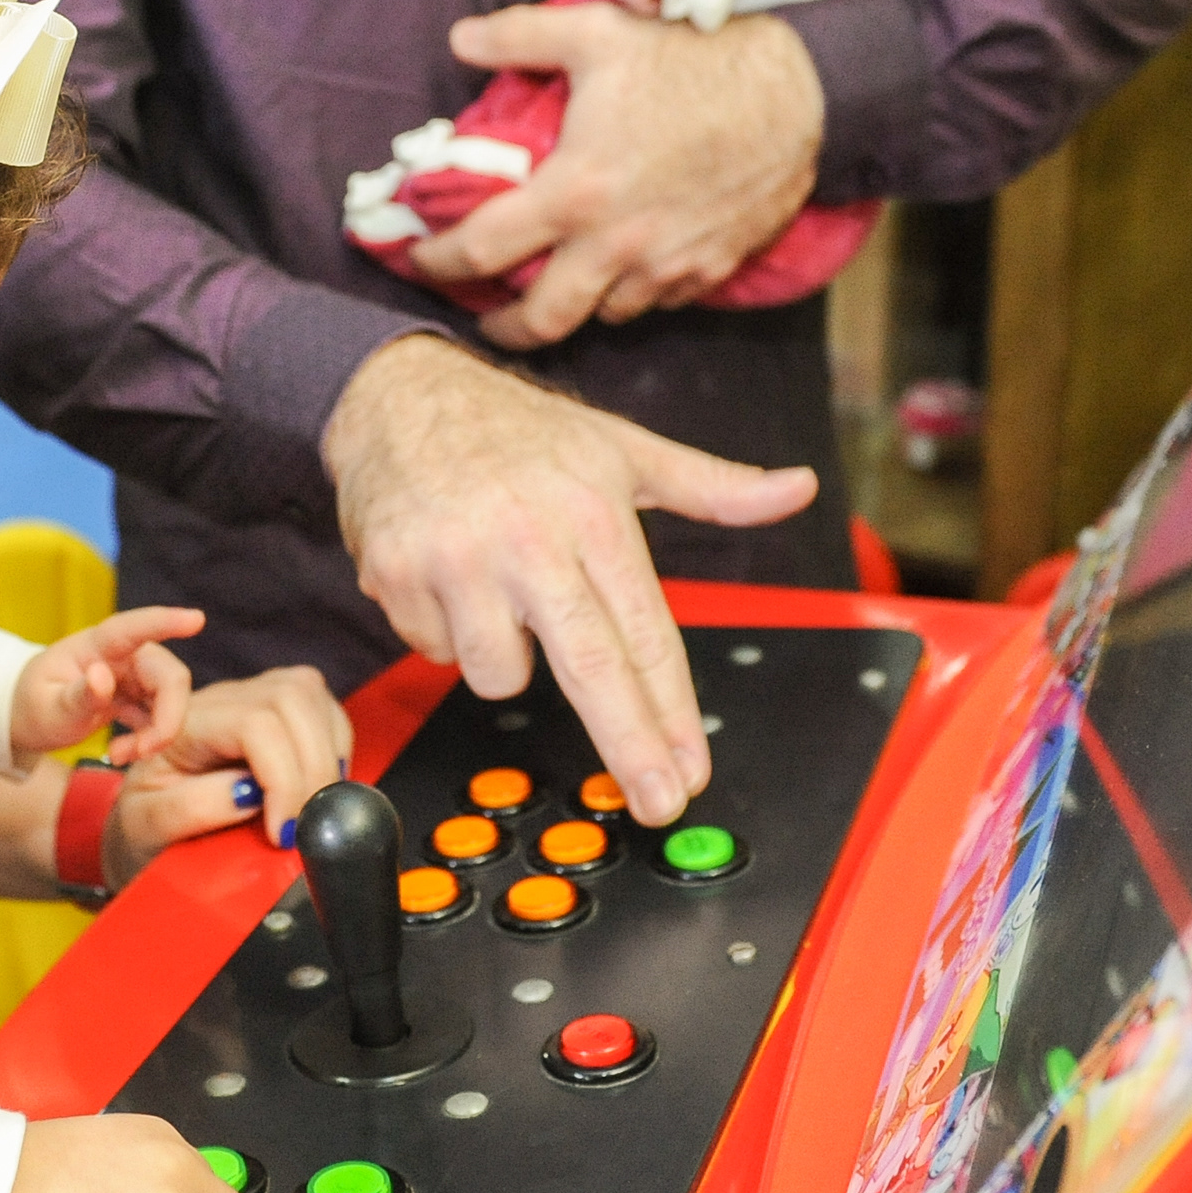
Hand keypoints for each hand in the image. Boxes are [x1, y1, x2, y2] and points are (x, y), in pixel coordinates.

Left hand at [12, 606, 199, 762]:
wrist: (31, 719)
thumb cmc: (34, 707)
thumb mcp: (47, 709)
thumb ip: (78, 696)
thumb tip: (103, 676)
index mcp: (96, 646)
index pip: (133, 628)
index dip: (165, 622)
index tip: (196, 619)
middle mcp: (123, 655)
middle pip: (168, 677)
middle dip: (168, 718)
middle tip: (142, 752)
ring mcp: (134, 675)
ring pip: (171, 698)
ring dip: (158, 733)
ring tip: (120, 755)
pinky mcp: (139, 695)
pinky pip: (161, 715)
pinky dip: (149, 738)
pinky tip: (124, 752)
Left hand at [109, 664, 356, 868]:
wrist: (142, 820)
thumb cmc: (143, 822)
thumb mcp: (145, 825)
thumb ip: (189, 809)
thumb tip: (247, 795)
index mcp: (182, 722)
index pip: (253, 724)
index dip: (282, 778)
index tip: (281, 832)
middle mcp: (222, 699)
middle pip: (291, 698)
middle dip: (312, 767)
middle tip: (305, 825)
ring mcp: (253, 698)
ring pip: (311, 695)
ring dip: (326, 755)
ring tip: (313, 809)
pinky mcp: (279, 710)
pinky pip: (323, 709)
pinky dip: (334, 749)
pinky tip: (320, 788)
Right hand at [325, 335, 814, 822]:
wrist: (397, 394)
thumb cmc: (516, 429)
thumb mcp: (624, 449)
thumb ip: (713, 486)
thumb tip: (795, 489)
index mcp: (591, 512)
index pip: (646, 632)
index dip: (672, 712)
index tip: (689, 765)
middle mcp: (527, 539)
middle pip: (590, 669)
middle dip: (630, 745)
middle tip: (657, 798)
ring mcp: (457, 561)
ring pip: (498, 673)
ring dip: (504, 652)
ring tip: (500, 589)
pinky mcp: (396, 578)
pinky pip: (434, 649)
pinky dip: (447, 629)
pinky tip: (450, 577)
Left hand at [408, 2, 825, 344]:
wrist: (802, 88)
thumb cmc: (694, 56)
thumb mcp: (598, 30)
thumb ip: (519, 36)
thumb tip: (460, 37)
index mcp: (575, 191)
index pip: (482, 248)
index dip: (439, 262)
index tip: (422, 261)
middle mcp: (616, 243)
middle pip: (542, 319)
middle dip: (504, 328)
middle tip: (487, 319)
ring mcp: (667, 265)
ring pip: (605, 313)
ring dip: (576, 303)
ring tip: (559, 284)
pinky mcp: (711, 268)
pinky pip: (658, 299)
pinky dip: (632, 290)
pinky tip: (624, 265)